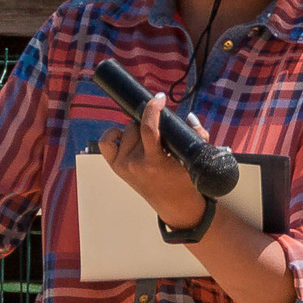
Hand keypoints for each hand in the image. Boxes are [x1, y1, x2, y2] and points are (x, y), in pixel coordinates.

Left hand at [99, 93, 213, 228]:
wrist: (173, 204)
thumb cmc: (185, 179)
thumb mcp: (194, 157)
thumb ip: (197, 134)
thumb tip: (188, 116)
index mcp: (155, 162)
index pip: (148, 128)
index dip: (152, 109)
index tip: (159, 99)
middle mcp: (135, 164)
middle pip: (137, 126)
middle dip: (150, 123)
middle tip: (160, 133)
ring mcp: (123, 166)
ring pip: (126, 130)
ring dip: (137, 130)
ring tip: (149, 140)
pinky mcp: (116, 167)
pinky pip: (106, 142)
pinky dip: (114, 134)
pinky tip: (124, 135)